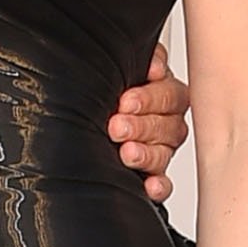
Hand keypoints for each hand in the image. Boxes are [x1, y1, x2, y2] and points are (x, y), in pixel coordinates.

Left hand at [110, 40, 190, 204]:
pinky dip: (158, 186)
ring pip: (164, 154)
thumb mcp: (119, 65)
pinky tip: (150, 186)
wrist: (78, 112)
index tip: (125, 101)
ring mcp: (160, 149)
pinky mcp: (150, 174)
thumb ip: (143, 59)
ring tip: (126, 153)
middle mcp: (166, 121)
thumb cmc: (103, 87)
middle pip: (168, 126)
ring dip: (147, 154)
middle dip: (141, 127)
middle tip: (117, 127)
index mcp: (164, 92)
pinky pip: (163, 183)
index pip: (169, 95)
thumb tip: (154, 64)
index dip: (149, 99)